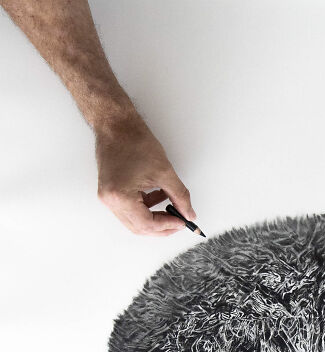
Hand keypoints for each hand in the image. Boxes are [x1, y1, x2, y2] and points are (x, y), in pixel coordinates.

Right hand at [95, 113, 195, 235]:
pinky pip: (130, 210)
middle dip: (162, 227)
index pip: (147, 224)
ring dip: (155, 218)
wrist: (115, 124)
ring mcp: (107, 198)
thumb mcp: (165, 172)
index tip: (183, 222)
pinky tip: (160, 198)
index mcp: (120, 196)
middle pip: (139, 228)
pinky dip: (147, 208)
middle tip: (180, 221)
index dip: (168, 226)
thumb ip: (180, 197)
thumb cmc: (134, 141)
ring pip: (135, 221)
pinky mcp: (110, 193)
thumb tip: (188, 214)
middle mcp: (110, 201)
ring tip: (172, 209)